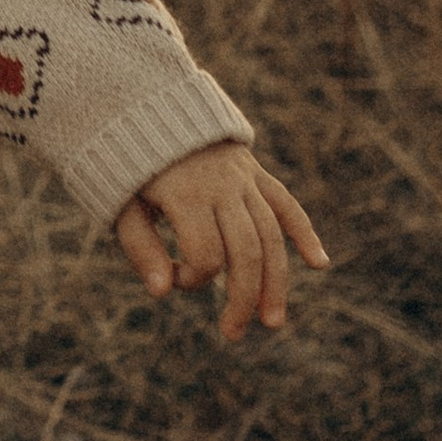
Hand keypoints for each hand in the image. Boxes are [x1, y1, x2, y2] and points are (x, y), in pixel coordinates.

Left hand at [115, 142, 326, 341]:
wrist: (148, 105)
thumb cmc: (128, 165)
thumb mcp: (122, 204)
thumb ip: (141, 248)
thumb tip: (162, 294)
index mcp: (187, 196)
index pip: (206, 255)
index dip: (192, 278)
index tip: (172, 278)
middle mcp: (223, 187)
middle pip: (247, 252)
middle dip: (242, 298)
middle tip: (232, 335)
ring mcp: (244, 178)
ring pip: (271, 235)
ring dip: (276, 282)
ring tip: (273, 322)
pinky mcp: (255, 172)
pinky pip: (286, 204)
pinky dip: (304, 232)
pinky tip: (319, 264)